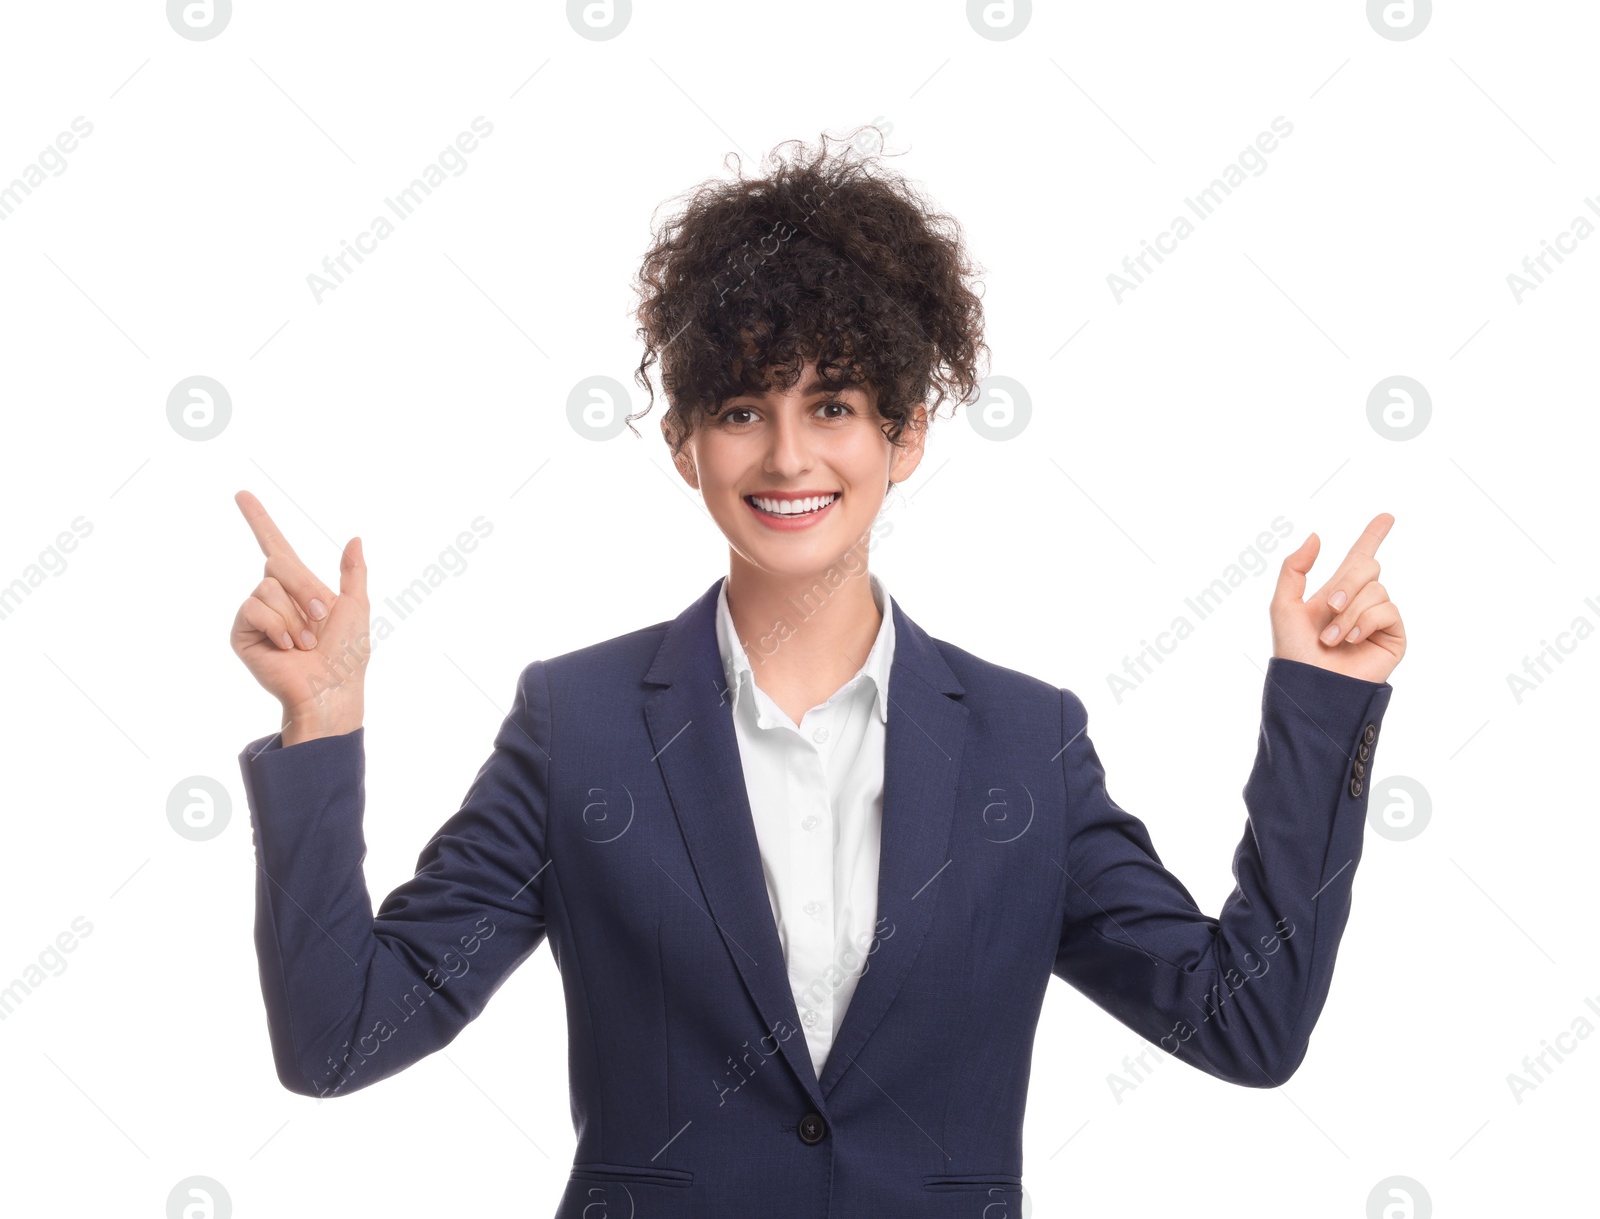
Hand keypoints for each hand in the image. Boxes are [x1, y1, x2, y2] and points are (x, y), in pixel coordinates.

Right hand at [229, 490, 370, 737]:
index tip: (242, 494)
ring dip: (295, 616)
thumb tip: (355, 538)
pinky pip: (253, 609)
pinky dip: (278, 627)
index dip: (259, 520)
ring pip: (268, 588)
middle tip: (321, 620)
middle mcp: (274, 597)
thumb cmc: (347, 655)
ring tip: (305, 642)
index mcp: (300, 587)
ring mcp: (256, 614)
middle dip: (307, 590)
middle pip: (279, 564)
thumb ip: (354, 572)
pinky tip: (287, 648)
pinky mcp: (242, 633)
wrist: (331, 688)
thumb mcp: (357, 606)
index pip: (274, 545)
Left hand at [1270, 512, 1404, 683]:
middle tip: (1331, 605)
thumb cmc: (1294, 651)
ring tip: (1333, 638)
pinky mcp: (1394, 636)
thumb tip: (1316, 536)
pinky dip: (1365, 622)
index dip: (1373, 535)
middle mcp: (1360, 602)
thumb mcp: (1283, 604)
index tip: (1386, 516)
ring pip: (1377, 589)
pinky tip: (1351, 640)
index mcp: (1337, 592)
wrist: (1310, 684)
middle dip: (1348, 581)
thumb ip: (1295, 568)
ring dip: (1350, 612)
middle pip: (1368, 566)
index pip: (1359, 558)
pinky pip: (1388, 610)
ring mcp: (1378, 619)